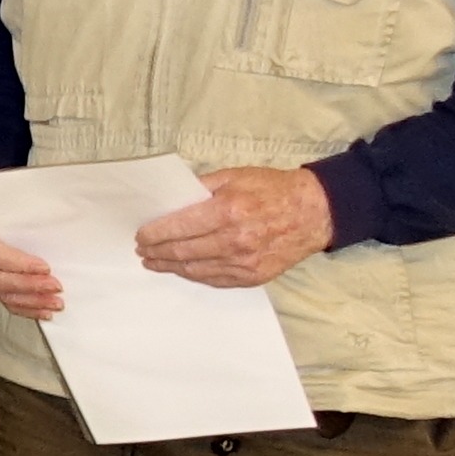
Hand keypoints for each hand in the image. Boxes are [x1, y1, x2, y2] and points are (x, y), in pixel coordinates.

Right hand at [0, 196, 61, 318]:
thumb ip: (14, 205)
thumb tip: (51, 208)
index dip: (19, 264)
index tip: (45, 267)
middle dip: (30, 285)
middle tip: (56, 286)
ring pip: (2, 293)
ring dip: (31, 300)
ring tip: (56, 302)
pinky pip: (5, 299)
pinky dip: (25, 307)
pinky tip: (43, 311)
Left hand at [136, 164, 335, 289]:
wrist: (314, 212)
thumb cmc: (272, 189)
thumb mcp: (234, 176)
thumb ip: (200, 187)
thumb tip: (169, 200)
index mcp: (228, 210)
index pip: (179, 227)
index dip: (154, 233)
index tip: (140, 235)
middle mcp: (235, 239)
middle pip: (182, 251)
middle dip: (156, 252)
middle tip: (142, 250)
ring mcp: (245, 262)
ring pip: (195, 269)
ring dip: (170, 267)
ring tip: (154, 262)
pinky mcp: (254, 276)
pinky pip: (215, 279)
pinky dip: (194, 275)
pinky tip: (182, 269)